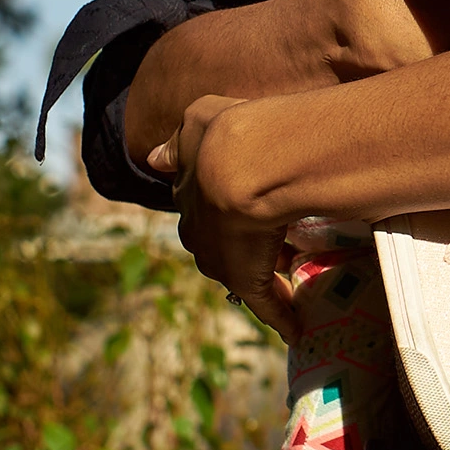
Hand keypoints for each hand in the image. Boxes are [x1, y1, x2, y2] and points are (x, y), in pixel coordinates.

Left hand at [151, 95, 296, 337]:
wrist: (243, 164)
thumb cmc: (227, 133)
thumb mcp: (198, 120)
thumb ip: (179, 141)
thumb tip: (154, 160)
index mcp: (187, 191)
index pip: (200, 204)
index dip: (220, 206)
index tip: (241, 205)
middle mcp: (197, 229)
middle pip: (218, 241)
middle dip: (239, 243)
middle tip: (273, 238)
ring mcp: (220, 258)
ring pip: (244, 269)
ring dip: (264, 275)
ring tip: (293, 277)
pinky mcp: (245, 279)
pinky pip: (266, 304)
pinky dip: (280, 317)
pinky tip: (295, 330)